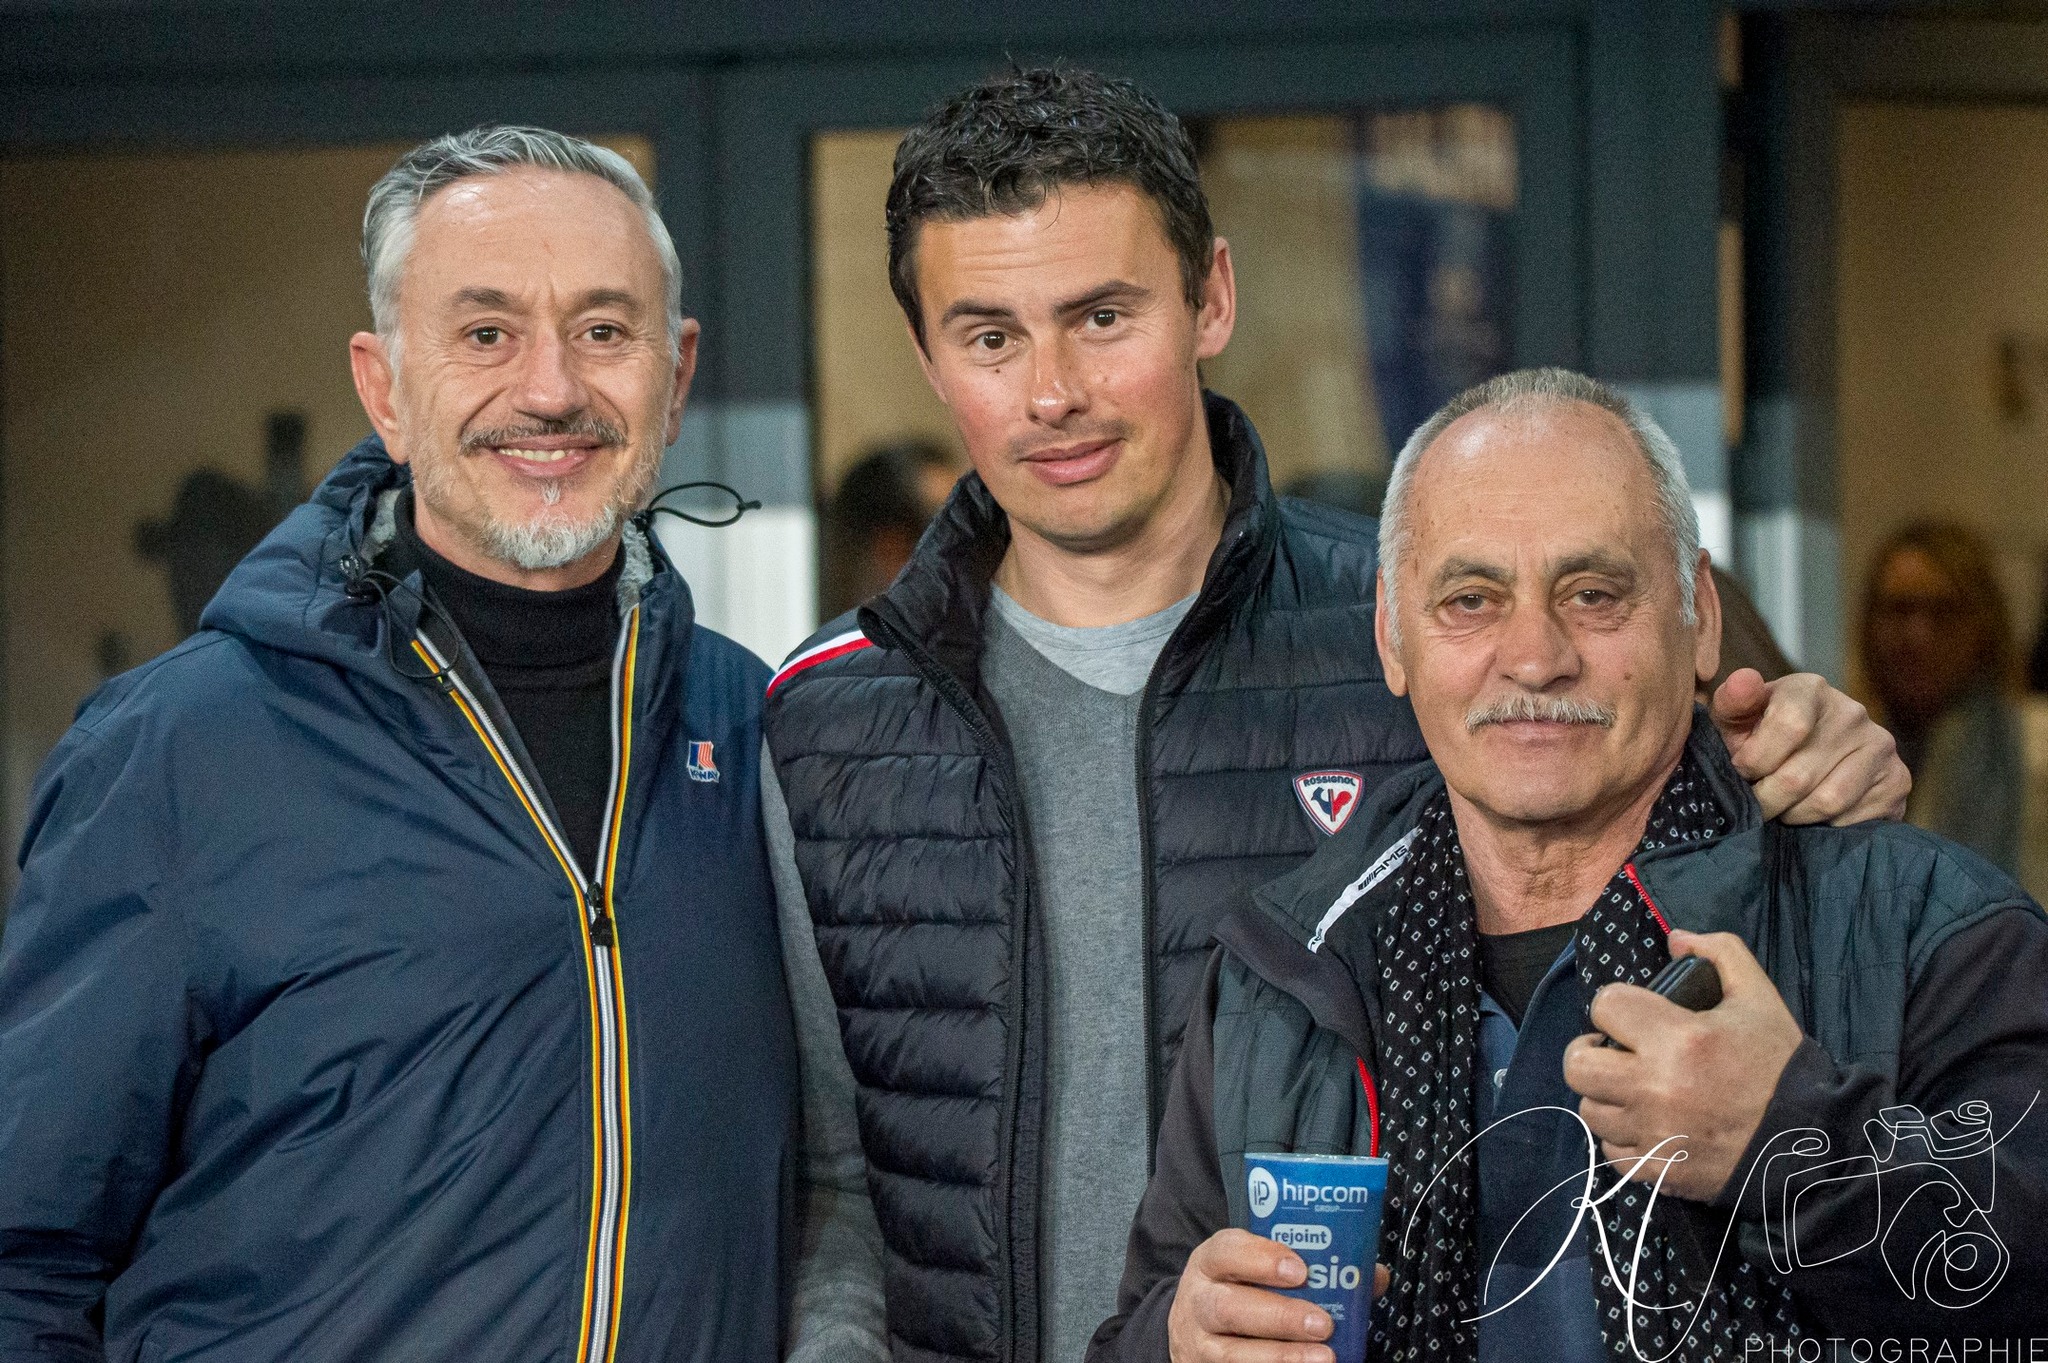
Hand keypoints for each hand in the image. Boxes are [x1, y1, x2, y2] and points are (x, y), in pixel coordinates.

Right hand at [1167, 1229, 1386, 1362]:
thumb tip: (1371, 1276)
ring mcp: (1201, 1343)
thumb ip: (1313, 1267)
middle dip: (1278, 1315)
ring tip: (1325, 1357)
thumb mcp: (1260, 1269)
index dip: (1260, 1259)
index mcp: (1212, 1263)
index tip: (1300, 1269)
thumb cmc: (1241, 1289)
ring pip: (1232, 1353)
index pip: (1227, 1251)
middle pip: (1228, 1307)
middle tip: (1322, 1322)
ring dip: (1281, 1355)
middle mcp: (1199, 1301)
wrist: (1196, 1328)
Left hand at [1563, 930, 1803, 1200]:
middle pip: (1578, 1064)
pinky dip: (1621, 1138)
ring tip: (1633, 1089)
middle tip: (1618, 1052)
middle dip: (1592, 1052)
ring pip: (1590, 1109)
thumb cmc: (1779, 1064)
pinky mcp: (1659, 1168)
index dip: (1616, 1004)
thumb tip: (1674, 938)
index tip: (1634, 1015)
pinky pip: (1610, 1151)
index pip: (1605, 1005)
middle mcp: (1655, 1086)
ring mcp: (1653, 1132)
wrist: (1811, 1139)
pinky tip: (1645, 1124)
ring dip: (1606, 1095)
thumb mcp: (1758, 997)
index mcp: (1678, 1038)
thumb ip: (1719, 953)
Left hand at [1710, 669, 1908, 824]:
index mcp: (1810, 689)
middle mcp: (1852, 712)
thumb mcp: (1738, 718)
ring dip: (1794, 816)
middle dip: (1766, 799)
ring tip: (1783, 807)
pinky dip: (1825, 826)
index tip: (1742, 771)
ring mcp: (1880, 745)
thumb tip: (1744, 681)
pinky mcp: (1897, 779)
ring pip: (1826, 802)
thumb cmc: (1761, 736)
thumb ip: (1733, 703)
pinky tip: (1814, 813)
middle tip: (1757, 802)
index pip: (1789, 726)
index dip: (1755, 761)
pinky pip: (1852, 819)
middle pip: (1799, 776)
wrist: (1812, 756)